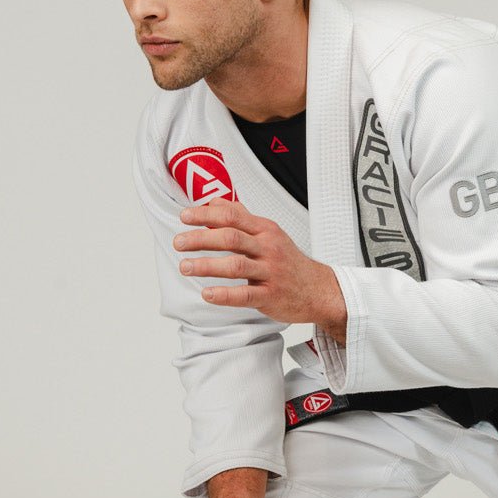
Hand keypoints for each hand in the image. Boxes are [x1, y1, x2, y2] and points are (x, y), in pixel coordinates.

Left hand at [174, 198, 346, 329]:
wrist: (319, 290)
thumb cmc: (289, 262)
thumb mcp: (269, 233)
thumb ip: (242, 217)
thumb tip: (215, 202)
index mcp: (265, 230)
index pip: (232, 216)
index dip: (205, 215)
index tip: (185, 217)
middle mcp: (268, 248)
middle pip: (230, 238)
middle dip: (200, 239)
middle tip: (179, 243)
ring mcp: (271, 272)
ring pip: (235, 266)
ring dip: (206, 266)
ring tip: (185, 267)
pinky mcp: (271, 296)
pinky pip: (245, 295)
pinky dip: (224, 295)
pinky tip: (207, 294)